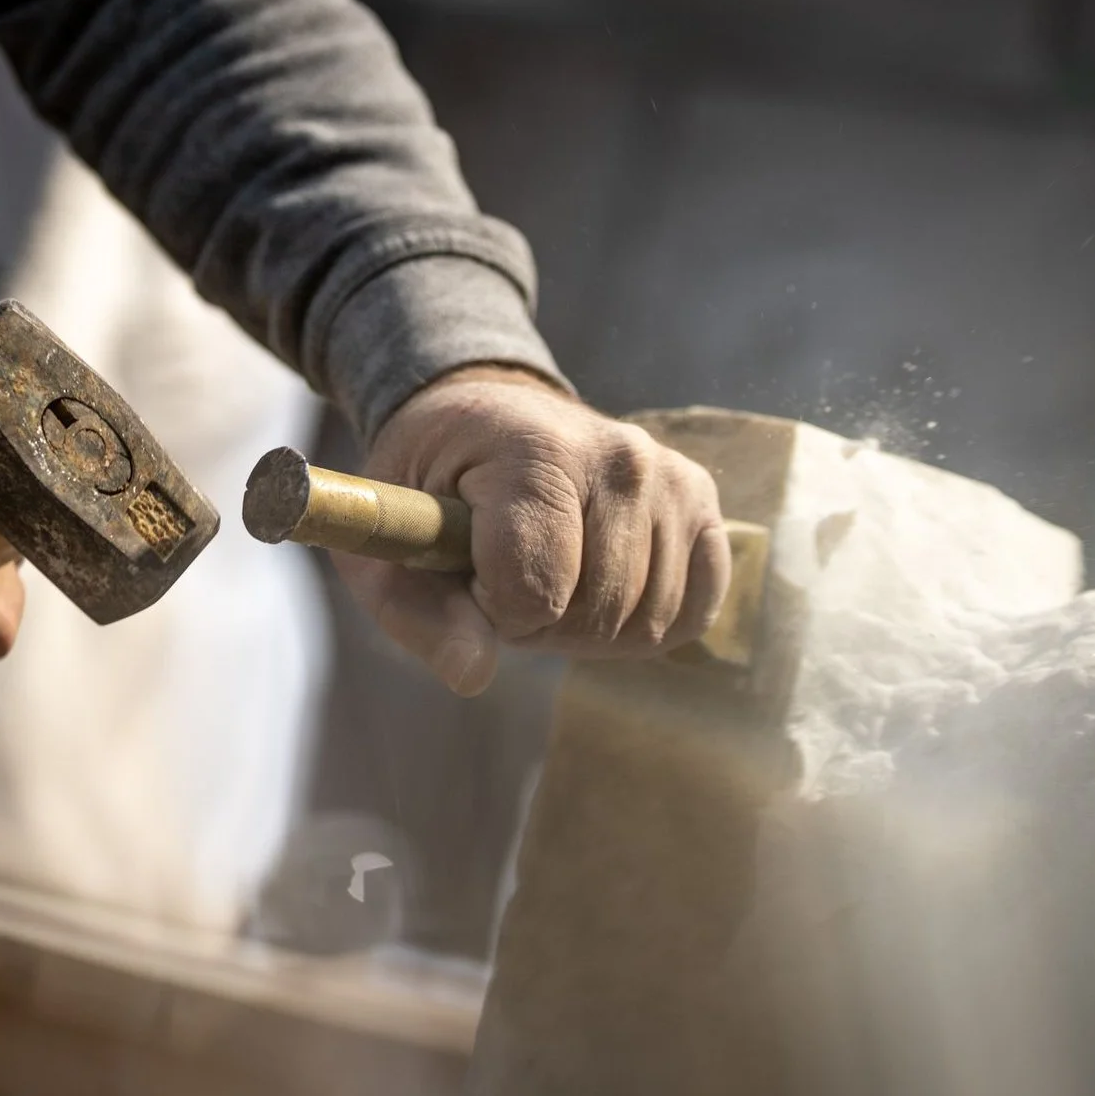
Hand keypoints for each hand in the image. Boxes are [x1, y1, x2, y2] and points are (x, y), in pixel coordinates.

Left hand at [333, 367, 728, 696]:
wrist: (486, 420)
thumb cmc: (434, 486)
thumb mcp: (393, 545)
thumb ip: (422, 615)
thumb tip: (472, 675)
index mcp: (534, 452)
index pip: (535, 590)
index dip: (492, 610)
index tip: (469, 574)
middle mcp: (618, 456)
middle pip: (597, 613)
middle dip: (542, 625)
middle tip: (508, 583)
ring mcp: (669, 476)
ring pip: (648, 622)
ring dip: (592, 629)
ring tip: (553, 580)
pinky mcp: (701, 498)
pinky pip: (697, 607)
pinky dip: (649, 622)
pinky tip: (604, 588)